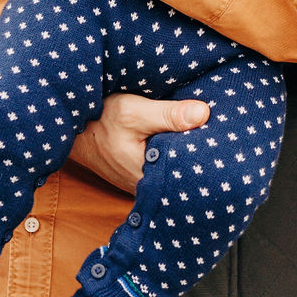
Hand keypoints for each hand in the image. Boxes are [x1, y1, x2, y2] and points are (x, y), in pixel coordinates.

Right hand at [69, 92, 210, 193]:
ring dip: (187, 151)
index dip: (208, 153)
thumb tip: (204, 113)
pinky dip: (174, 151)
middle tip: (224, 132)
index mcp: (148, 176)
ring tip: (213, 134)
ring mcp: (142, 180)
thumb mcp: (133, 112)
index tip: (226, 137)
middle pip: (184, 169)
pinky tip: (188, 137)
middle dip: (202, 152)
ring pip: (174, 167)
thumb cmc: (99, 121)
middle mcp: (146, 184)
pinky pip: (164, 164)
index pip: (189, 169)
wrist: (71, 129)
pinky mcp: (140, 172)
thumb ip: (168, 115)